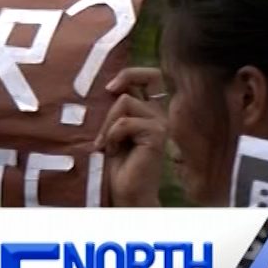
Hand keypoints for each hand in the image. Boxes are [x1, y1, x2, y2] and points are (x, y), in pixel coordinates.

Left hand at [94, 66, 169, 207]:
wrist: (129, 194)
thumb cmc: (119, 166)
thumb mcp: (115, 132)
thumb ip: (119, 111)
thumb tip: (109, 88)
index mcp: (152, 112)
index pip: (152, 77)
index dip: (131, 73)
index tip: (109, 88)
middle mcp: (161, 114)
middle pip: (147, 76)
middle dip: (122, 83)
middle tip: (107, 93)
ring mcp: (161, 124)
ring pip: (126, 102)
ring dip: (108, 124)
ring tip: (107, 145)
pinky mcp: (156, 135)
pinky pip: (124, 122)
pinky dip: (111, 136)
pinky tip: (113, 151)